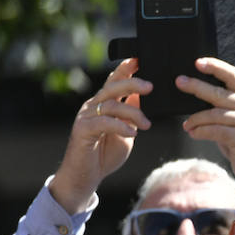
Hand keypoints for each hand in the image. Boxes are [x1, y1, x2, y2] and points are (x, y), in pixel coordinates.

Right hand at [48, 58, 152, 213]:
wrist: (86, 176)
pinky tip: (133, 133)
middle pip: (113, 87)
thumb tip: (144, 96)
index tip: (141, 59)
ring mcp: (86, 117)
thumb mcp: (126, 131)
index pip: (115, 80)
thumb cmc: (106, 153)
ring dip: (133, 112)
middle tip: (151, 86)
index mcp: (104, 103)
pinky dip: (120, 126)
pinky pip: (103, 122)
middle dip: (132, 83)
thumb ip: (132, 114)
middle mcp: (93, 106)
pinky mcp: (83, 130)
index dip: (126, 69)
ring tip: (146, 124)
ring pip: (111, 104)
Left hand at [178, 57, 234, 180]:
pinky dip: (200, 132)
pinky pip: (214, 130)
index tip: (198, 62)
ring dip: (195, 119)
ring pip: (213, 114)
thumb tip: (195, 90)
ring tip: (187, 125)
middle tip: (179, 82)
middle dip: (197, 87)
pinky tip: (193, 133)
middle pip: (219, 92)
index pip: (233, 75)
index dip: (216, 67)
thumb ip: (225, 104)